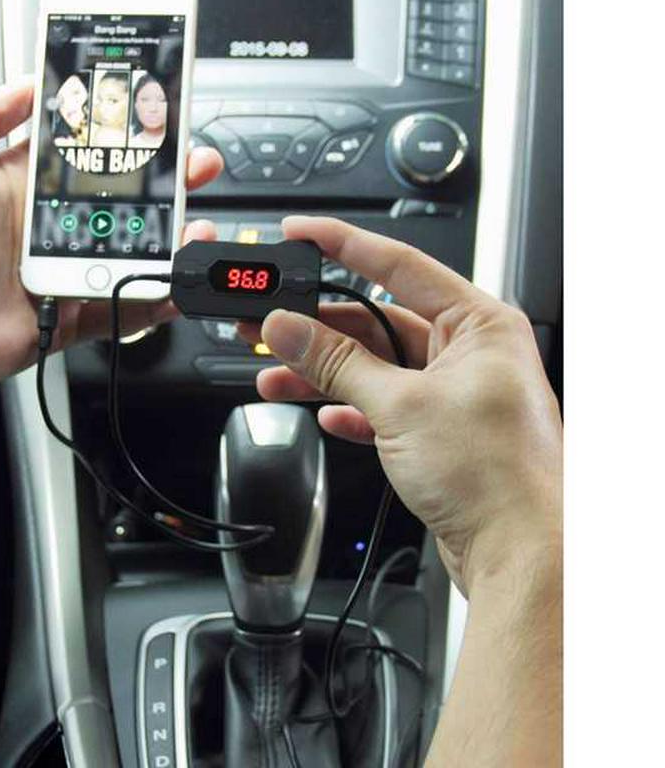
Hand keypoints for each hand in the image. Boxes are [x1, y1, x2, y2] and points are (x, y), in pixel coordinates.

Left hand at [0, 82, 221, 387]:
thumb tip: (30, 80)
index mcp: (24, 188)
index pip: (90, 159)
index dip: (126, 142)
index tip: (158, 123)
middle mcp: (47, 230)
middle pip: (121, 205)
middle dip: (163, 185)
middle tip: (196, 168)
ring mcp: (59, 274)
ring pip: (128, 256)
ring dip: (168, 241)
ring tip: (196, 226)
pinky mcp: (63, 318)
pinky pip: (117, 310)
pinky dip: (149, 300)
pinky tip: (173, 283)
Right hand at [238, 215, 561, 596]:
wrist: (521, 556)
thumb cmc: (499, 477)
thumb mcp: (402, 405)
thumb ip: (337, 362)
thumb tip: (289, 326)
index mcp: (477, 324)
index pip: (398, 265)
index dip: (342, 245)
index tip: (300, 234)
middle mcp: (468, 352)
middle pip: (377, 321)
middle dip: (318, 327)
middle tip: (268, 321)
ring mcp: (453, 392)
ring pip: (373, 366)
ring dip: (323, 373)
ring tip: (275, 375)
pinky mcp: (438, 430)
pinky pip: (382, 405)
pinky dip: (350, 410)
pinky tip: (326, 415)